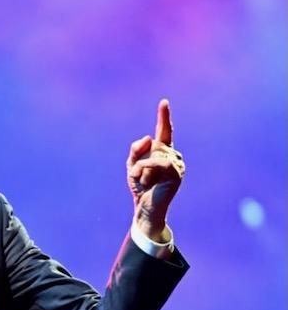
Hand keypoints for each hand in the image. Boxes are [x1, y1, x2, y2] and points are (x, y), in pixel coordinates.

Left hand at [126, 99, 185, 240]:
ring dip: (141, 169)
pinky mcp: (176, 173)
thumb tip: (149, 137)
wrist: (145, 208)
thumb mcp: (132, 165)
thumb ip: (136, 149)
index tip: (164, 102)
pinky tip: (146, 182)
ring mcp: (177, 164)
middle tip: (140, 178)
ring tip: (145, 182)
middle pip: (150, 145)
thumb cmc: (140, 187)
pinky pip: (157, 163)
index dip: (164, 116)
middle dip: (138, 161)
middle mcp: (173, 155)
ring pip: (152, 155)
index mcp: (162, 151)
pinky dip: (146, 170)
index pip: (164, 131)